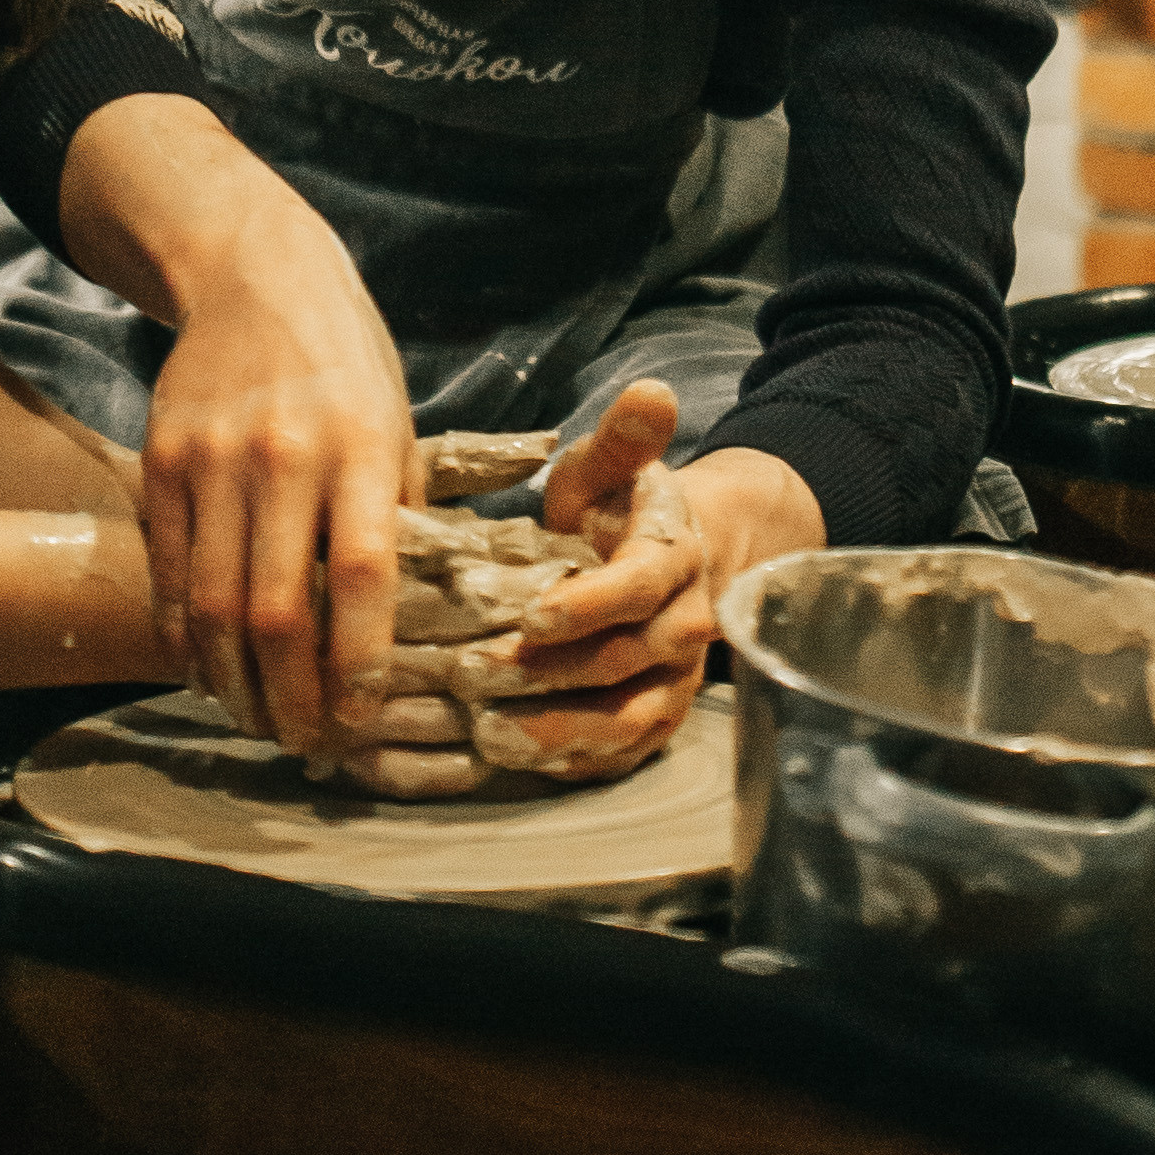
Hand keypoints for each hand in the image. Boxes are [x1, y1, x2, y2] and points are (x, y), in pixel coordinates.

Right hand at [55, 97, 421, 760]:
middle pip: (276, 609)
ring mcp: (213, 458)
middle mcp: (283, 454)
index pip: (361, 576)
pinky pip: (171, 570)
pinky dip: (184, 634)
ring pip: (213, 603)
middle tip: (304, 743)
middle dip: (291, 697)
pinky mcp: (162, 460)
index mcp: (361, 445)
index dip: (359, 661)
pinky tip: (204, 668)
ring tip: (256, 720)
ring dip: (233, 681)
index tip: (362, 717)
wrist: (252, 273)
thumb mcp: (398, 420)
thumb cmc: (345, 358)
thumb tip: (408, 618)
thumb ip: (397, 512)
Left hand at [336, 382, 823, 792]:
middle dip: (548, 672)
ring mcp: (672, 682)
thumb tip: (650, 391)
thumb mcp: (613, 467)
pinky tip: (514, 762)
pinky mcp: (655, 721)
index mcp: (672, 560)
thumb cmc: (620, 509)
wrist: (674, 563)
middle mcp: (682, 628)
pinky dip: (572, 762)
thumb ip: (623, 439)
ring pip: (625, 719)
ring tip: (488, 734)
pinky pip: (621, 753)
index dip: (589, 604)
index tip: (533, 615)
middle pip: (621, 660)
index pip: (637, 587)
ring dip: (557, 731)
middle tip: (472, 674)